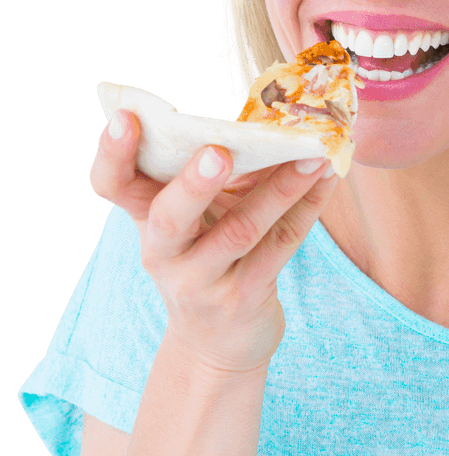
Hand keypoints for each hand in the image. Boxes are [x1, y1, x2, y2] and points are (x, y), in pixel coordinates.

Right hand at [88, 109, 338, 374]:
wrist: (218, 343)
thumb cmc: (210, 257)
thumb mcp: (198, 215)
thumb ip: (218, 167)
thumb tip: (272, 112)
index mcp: (145, 218)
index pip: (113, 185)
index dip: (113, 153)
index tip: (126, 116)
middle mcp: (164, 253)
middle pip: (169, 218)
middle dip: (194, 183)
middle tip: (219, 152)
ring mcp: (202, 280)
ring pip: (239, 231)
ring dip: (280, 188)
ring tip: (312, 155)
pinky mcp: (244, 296)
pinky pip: (280, 245)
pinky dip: (307, 207)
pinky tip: (328, 179)